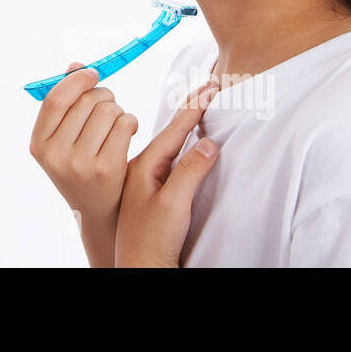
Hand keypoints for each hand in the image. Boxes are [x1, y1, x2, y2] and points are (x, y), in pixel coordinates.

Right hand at [29, 63, 139, 266]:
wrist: (100, 212)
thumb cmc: (83, 167)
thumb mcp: (64, 140)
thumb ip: (67, 103)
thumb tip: (76, 66)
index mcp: (39, 144)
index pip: (55, 99)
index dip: (75, 80)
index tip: (92, 73)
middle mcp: (56, 155)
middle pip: (85, 101)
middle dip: (103, 95)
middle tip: (110, 104)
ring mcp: (80, 164)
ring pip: (108, 110)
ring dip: (118, 110)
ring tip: (118, 122)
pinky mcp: (106, 169)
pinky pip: (124, 124)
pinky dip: (130, 122)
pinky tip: (128, 132)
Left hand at [115, 79, 219, 266]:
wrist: (140, 266)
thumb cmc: (151, 240)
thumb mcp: (173, 205)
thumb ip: (190, 172)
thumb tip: (208, 142)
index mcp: (146, 166)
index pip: (174, 129)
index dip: (194, 107)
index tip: (210, 85)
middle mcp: (144, 169)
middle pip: (169, 130)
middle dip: (189, 108)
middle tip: (207, 87)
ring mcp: (148, 180)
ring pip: (167, 142)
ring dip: (183, 122)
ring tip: (198, 104)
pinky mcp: (153, 192)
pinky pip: (168, 157)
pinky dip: (179, 141)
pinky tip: (184, 140)